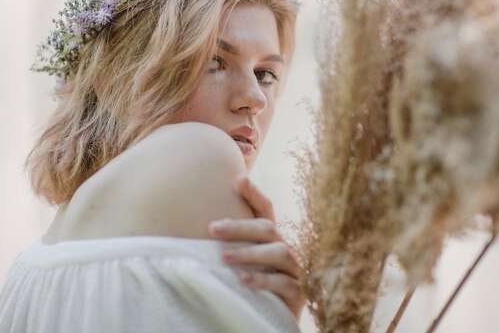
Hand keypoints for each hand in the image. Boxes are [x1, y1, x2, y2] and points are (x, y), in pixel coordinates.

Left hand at [208, 175, 304, 319]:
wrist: (276, 319)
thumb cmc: (256, 285)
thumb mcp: (245, 260)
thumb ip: (232, 242)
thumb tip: (199, 225)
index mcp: (272, 237)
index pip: (265, 209)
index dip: (254, 194)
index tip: (238, 179)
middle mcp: (286, 248)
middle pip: (267, 228)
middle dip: (240, 227)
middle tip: (212, 229)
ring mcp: (296, 269)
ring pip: (279, 252)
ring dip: (250, 253)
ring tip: (224, 257)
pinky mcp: (299, 292)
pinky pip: (284, 282)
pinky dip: (263, 280)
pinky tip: (243, 279)